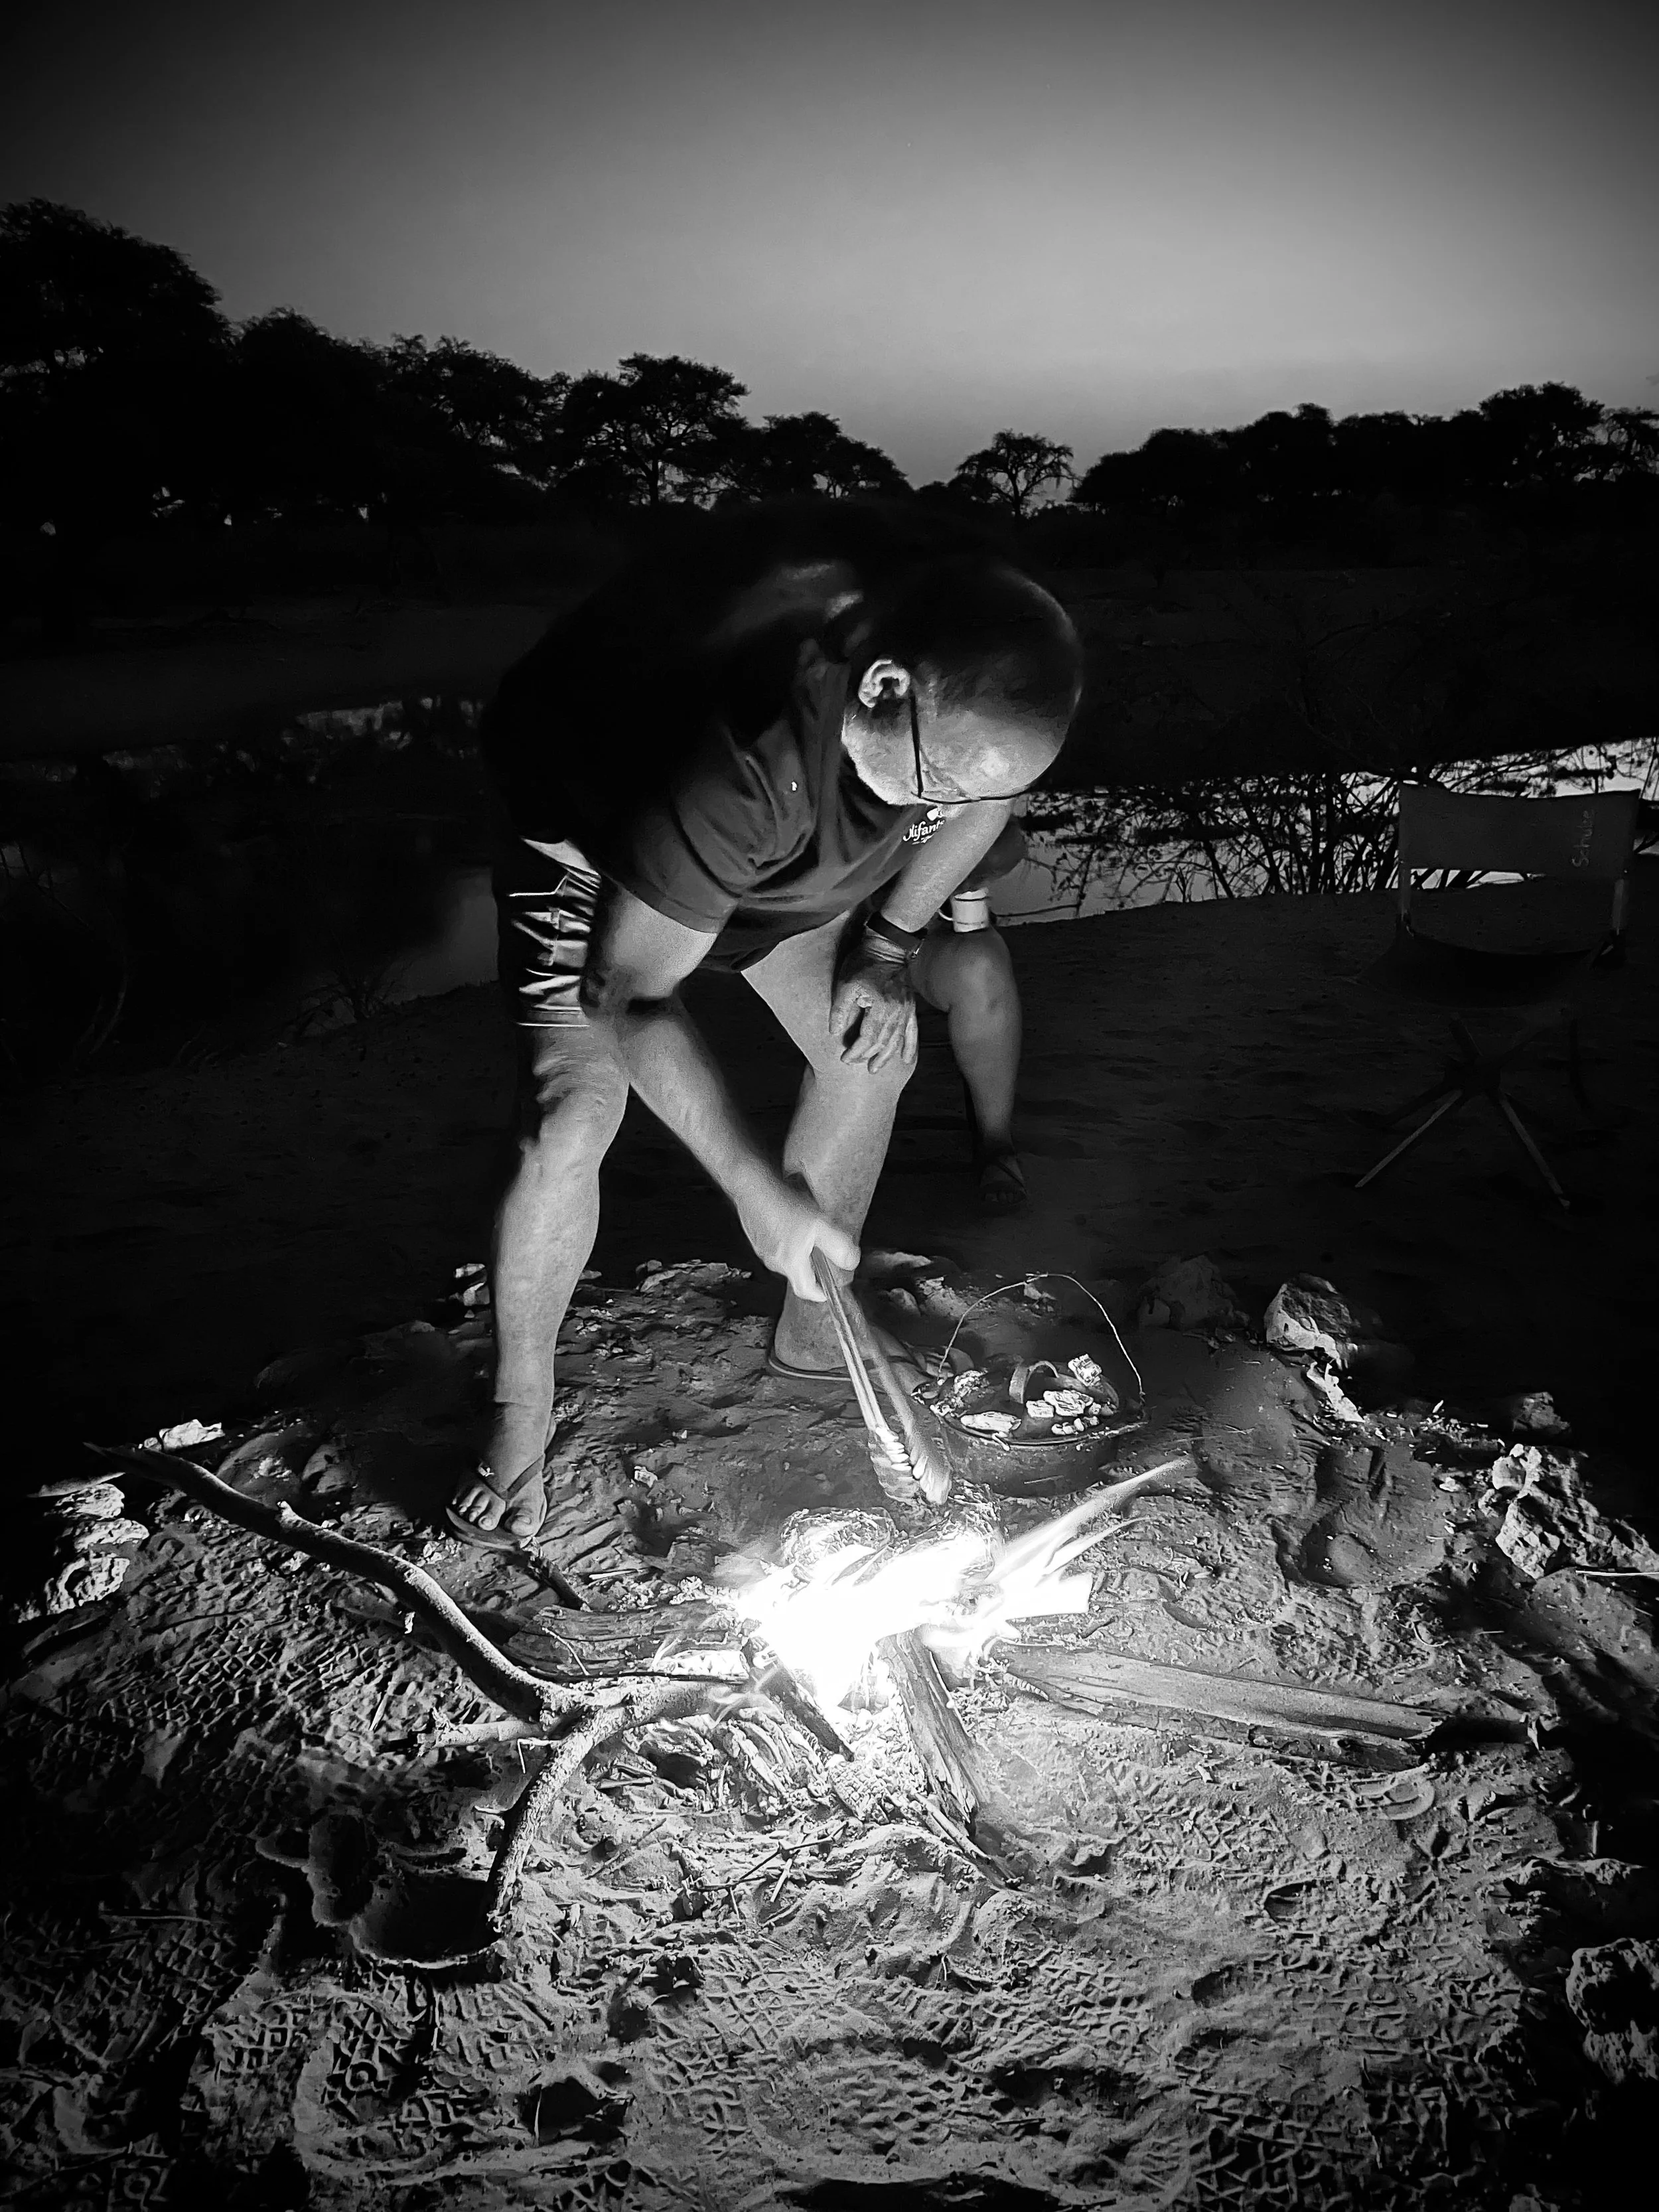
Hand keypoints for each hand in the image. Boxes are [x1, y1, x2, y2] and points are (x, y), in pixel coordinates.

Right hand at [735, 1174, 859, 1301]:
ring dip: (801, 1249)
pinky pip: (778, 1245)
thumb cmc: (783, 1204)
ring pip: (788, 1258)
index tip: (830, 1289)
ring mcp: (763, 1249)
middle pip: (799, 1273)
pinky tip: (793, 1219)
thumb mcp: (821, 1225)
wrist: (754, 1186)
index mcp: (790, 1264)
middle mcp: (774, 1261)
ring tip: (810, 1229)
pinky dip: (789, 1239)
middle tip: (825, 1248)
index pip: (807, 1291)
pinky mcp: (758, 1237)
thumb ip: (839, 1247)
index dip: (821, 1293)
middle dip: (814, 1264)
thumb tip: (851, 1262)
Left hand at [829, 948, 917, 1071]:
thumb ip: (840, 1010)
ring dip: (887, 1056)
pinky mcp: (910, 1006)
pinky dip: (909, 1046)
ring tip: (876, 1068)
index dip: (856, 1051)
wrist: (887, 945)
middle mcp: (896, 1011)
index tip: (844, 1058)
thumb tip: (835, 1032)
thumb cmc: (864, 963)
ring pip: (897, 1040)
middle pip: (883, 1042)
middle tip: (856, 1064)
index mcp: (880, 1007)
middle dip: (869, 1056)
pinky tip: (905, 1059)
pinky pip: (912, 1030)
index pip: (868, 1038)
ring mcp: (905, 1009)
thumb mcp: (846, 984)